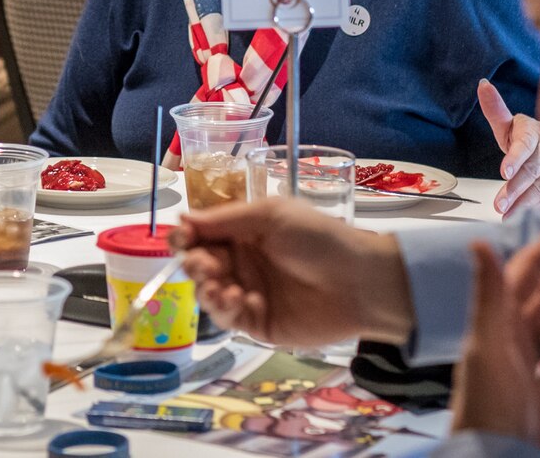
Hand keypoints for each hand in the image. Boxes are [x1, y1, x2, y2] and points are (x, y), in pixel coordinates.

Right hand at [177, 198, 394, 347]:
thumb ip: (225, 219)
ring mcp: (248, 294)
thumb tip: (182, 217)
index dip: (186, 237)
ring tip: (219, 287)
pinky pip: (227, 319)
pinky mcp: (257, 324)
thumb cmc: (318, 239)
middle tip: (201, 265)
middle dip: (193, 264)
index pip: (202, 234)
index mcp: (244, 233)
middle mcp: (242, 263)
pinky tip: (239, 300)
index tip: (180, 239)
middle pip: (199, 265)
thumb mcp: (271, 216)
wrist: (359, 282)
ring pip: (207, 294)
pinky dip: (225, 310)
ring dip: (206, 289)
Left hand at [479, 80, 539, 214]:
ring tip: (505, 213)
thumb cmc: (534, 138)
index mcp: (537, 133)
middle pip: (532, 171)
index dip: (515, 158)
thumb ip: (496, 110)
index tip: (504, 171)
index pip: (526, 145)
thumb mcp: (515, 124)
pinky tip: (518, 216)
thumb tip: (482, 85)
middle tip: (499, 203)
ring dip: (522, 203)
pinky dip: (533, 209)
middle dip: (515, 189)